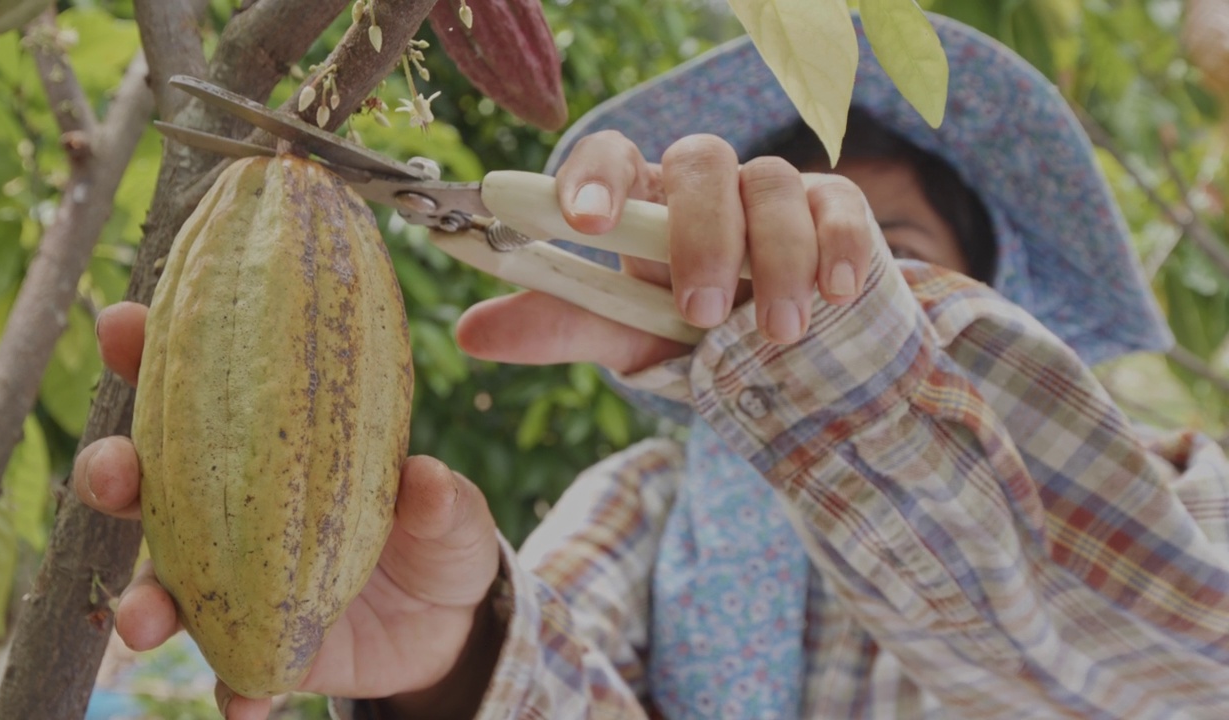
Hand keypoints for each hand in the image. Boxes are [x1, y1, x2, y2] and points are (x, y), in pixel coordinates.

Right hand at [76, 304, 501, 719]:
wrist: (448, 623)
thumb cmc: (438, 533)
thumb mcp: (454, 512)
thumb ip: (441, 498)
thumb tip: (428, 480)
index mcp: (273, 449)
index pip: (201, 392)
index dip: (153, 353)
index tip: (124, 323)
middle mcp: (235, 512)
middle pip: (152, 483)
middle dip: (115, 473)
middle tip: (113, 473)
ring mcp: (238, 582)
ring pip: (166, 583)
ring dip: (145, 600)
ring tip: (143, 620)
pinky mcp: (258, 648)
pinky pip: (232, 675)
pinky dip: (234, 693)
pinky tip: (242, 707)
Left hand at [456, 131, 875, 372]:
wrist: (774, 352)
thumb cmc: (685, 330)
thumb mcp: (620, 335)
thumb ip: (559, 325)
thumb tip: (470, 332)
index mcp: (641, 199)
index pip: (611, 155)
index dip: (594, 179)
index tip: (583, 223)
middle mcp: (702, 182)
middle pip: (700, 161)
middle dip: (701, 234)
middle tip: (699, 310)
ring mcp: (770, 189)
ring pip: (773, 183)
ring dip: (775, 257)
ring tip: (776, 332)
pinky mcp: (831, 208)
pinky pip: (839, 205)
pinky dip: (840, 246)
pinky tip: (836, 293)